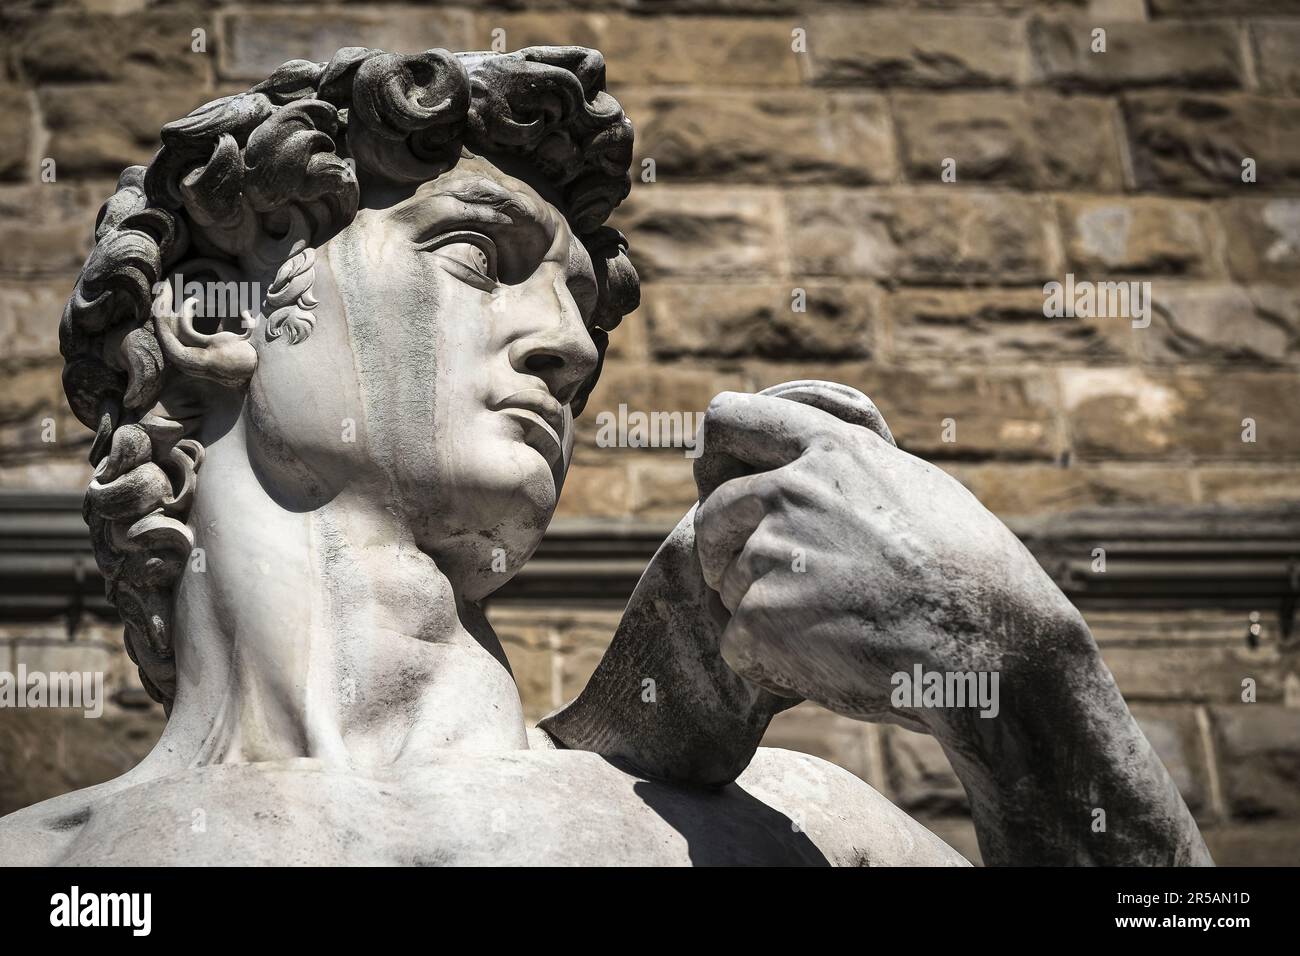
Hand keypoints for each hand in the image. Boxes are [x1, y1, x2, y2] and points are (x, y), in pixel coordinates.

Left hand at [693, 389, 1090, 737]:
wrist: (994, 651)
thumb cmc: (971, 576)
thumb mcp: (914, 488)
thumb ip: (846, 470)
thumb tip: (806, 460)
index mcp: (830, 450)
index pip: (726, 421)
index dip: (714, 460)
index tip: (724, 490)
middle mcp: (793, 489)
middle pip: (710, 516)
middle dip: (729, 555)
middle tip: (785, 592)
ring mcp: (773, 550)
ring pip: (726, 586)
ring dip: (763, 616)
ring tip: (836, 630)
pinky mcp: (762, 615)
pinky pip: (736, 645)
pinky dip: (770, 666)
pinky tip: (831, 664)